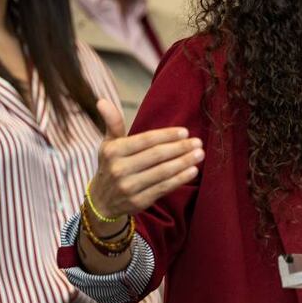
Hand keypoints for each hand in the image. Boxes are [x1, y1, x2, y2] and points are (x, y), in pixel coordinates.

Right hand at [87, 99, 203, 228]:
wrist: (102, 202)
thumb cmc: (111, 166)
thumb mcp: (108, 144)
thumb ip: (112, 123)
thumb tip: (102, 100)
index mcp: (113, 151)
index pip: (145, 140)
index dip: (166, 136)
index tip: (185, 132)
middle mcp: (119, 169)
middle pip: (156, 156)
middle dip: (180, 148)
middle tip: (198, 142)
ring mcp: (129, 187)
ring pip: (162, 172)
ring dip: (184, 162)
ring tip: (199, 154)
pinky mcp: (139, 202)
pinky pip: (163, 188)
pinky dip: (180, 179)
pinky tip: (192, 171)